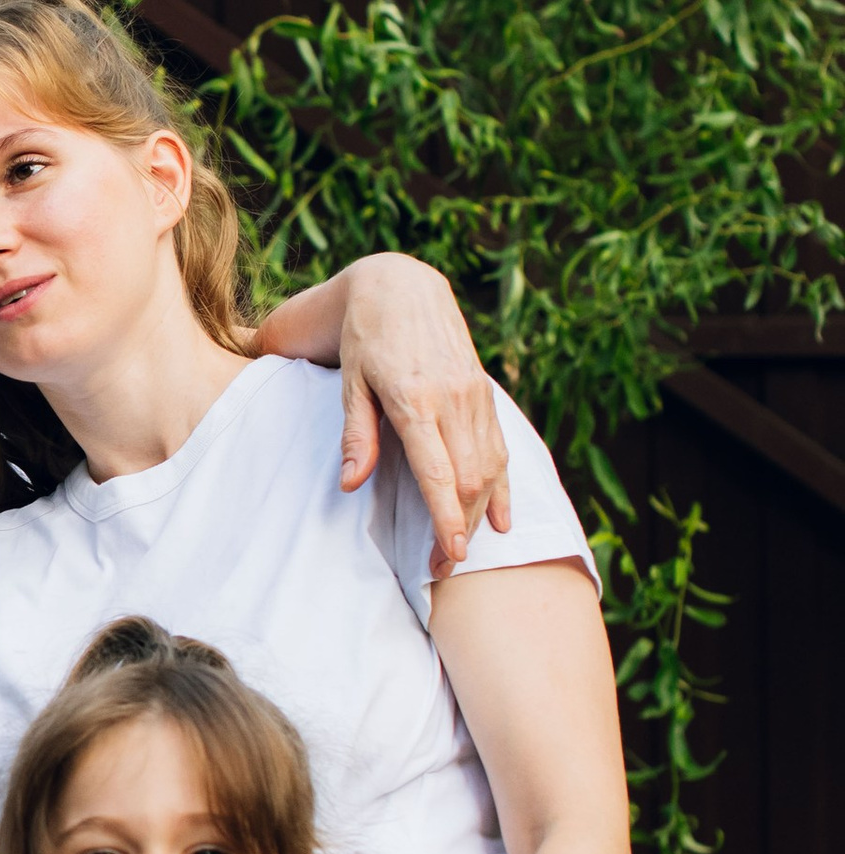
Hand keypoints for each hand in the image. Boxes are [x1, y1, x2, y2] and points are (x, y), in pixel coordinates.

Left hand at [334, 255, 511, 578]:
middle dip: (460, 528)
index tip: (450, 555)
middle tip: (442, 567)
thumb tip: (351, 486)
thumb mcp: (350, 383)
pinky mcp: (486, 393)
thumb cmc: (366, 339)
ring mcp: (475, 395)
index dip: (446, 519)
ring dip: (480, 514)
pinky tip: (501, 519)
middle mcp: (453, 399)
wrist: (402, 286)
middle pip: (470, 479)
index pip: (438, 472)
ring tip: (461, 549)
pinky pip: (501, 448)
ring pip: (490, 468)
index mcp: (415, 399)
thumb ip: (357, 435)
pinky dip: (504, 486)